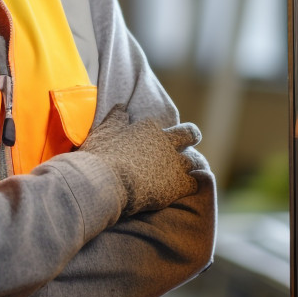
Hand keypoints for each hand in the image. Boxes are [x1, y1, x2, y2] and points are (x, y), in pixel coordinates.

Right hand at [80, 107, 200, 215]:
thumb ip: (116, 118)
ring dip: (190, 165)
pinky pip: (195, 183)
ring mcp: (174, 163)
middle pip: (190, 134)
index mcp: (148, 127)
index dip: (160, 133)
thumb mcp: (104, 131)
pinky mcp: (178, 184)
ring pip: (195, 160)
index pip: (161, 124)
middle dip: (191, 137)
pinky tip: (184, 190)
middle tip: (185, 146)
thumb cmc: (101, 155)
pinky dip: (191, 185)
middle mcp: (166, 142)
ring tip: (184, 173)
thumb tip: (122, 106)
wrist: (105, 181)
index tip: (157, 140)